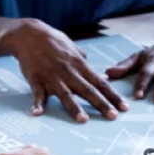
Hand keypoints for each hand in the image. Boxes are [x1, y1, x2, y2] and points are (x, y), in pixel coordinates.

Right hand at [2, 20, 127, 122]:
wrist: (29, 34)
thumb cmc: (52, 39)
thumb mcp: (71, 46)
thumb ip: (81, 57)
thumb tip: (89, 64)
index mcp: (79, 65)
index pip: (100, 83)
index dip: (113, 95)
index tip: (124, 107)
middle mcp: (69, 72)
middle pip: (88, 91)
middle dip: (101, 104)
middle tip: (113, 116)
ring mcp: (52, 77)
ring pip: (65, 94)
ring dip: (74, 107)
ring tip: (83, 120)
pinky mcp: (36, 79)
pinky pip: (37, 93)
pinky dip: (37, 103)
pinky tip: (37, 113)